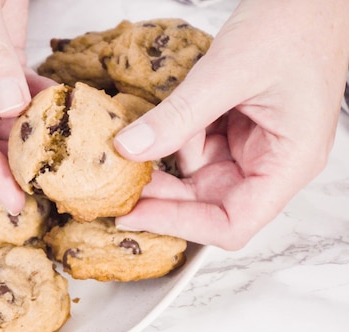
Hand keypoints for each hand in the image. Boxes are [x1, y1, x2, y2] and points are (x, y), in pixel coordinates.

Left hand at [114, 0, 348, 249]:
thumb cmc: (293, 28)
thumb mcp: (228, 73)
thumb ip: (178, 116)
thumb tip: (130, 149)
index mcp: (287, 163)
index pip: (232, 222)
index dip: (180, 224)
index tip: (134, 214)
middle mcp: (270, 164)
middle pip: (208, 203)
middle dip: (162, 194)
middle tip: (117, 183)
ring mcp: (251, 148)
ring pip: (196, 175)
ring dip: (164, 158)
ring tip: (138, 136)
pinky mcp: (234, 131)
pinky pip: (195, 146)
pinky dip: (174, 134)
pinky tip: (164, 116)